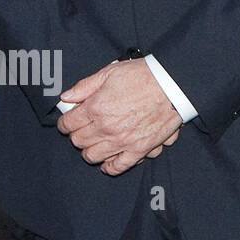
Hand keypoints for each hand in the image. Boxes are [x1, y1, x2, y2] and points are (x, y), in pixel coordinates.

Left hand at [58, 59, 181, 176]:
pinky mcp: (139, 149)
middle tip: (84, 128)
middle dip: (77, 134)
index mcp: (96, 107)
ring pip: (92, 156)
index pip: (68, 123)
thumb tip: (66, 97)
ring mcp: (122, 141)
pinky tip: (108, 161)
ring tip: (96, 142)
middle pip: (78, 141)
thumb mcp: (110, 72)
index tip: (70, 119)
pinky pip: (118, 166)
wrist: (174, 84)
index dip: (66, 121)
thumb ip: (85, 86)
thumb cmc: (144, 75)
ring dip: (90, 150)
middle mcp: (106, 127)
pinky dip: (110, 166)